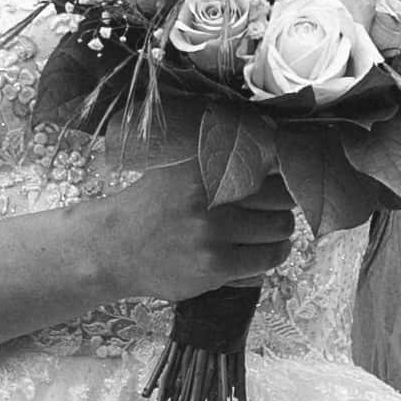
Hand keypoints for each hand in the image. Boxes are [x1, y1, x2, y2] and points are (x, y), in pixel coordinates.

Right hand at [76, 147, 305, 305]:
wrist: (113, 247)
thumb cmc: (151, 205)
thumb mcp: (176, 164)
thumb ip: (216, 150)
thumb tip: (272, 135)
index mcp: (201, 163)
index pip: (268, 158)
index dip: (285, 167)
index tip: (288, 171)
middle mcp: (209, 194)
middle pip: (282, 193)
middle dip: (284, 200)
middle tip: (278, 204)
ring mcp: (212, 232)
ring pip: (280, 227)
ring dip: (281, 229)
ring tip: (271, 228)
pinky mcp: (216, 264)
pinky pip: (267, 257)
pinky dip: (275, 253)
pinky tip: (268, 248)